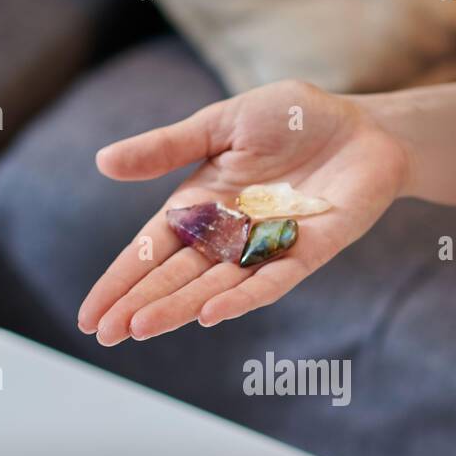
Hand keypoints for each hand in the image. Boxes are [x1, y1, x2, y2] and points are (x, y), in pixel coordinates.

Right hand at [78, 80, 408, 343]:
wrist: (366, 126)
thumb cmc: (294, 120)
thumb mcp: (220, 124)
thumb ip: (167, 147)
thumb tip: (101, 162)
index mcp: (201, 206)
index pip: (149, 250)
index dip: (120, 281)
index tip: (89, 317)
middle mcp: (228, 235)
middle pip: (174, 276)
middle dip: (139, 304)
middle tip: (106, 336)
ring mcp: (265, 248)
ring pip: (213, 287)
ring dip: (178, 308)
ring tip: (140, 329)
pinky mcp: (306, 253)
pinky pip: (270, 281)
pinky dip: (241, 298)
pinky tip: (210, 315)